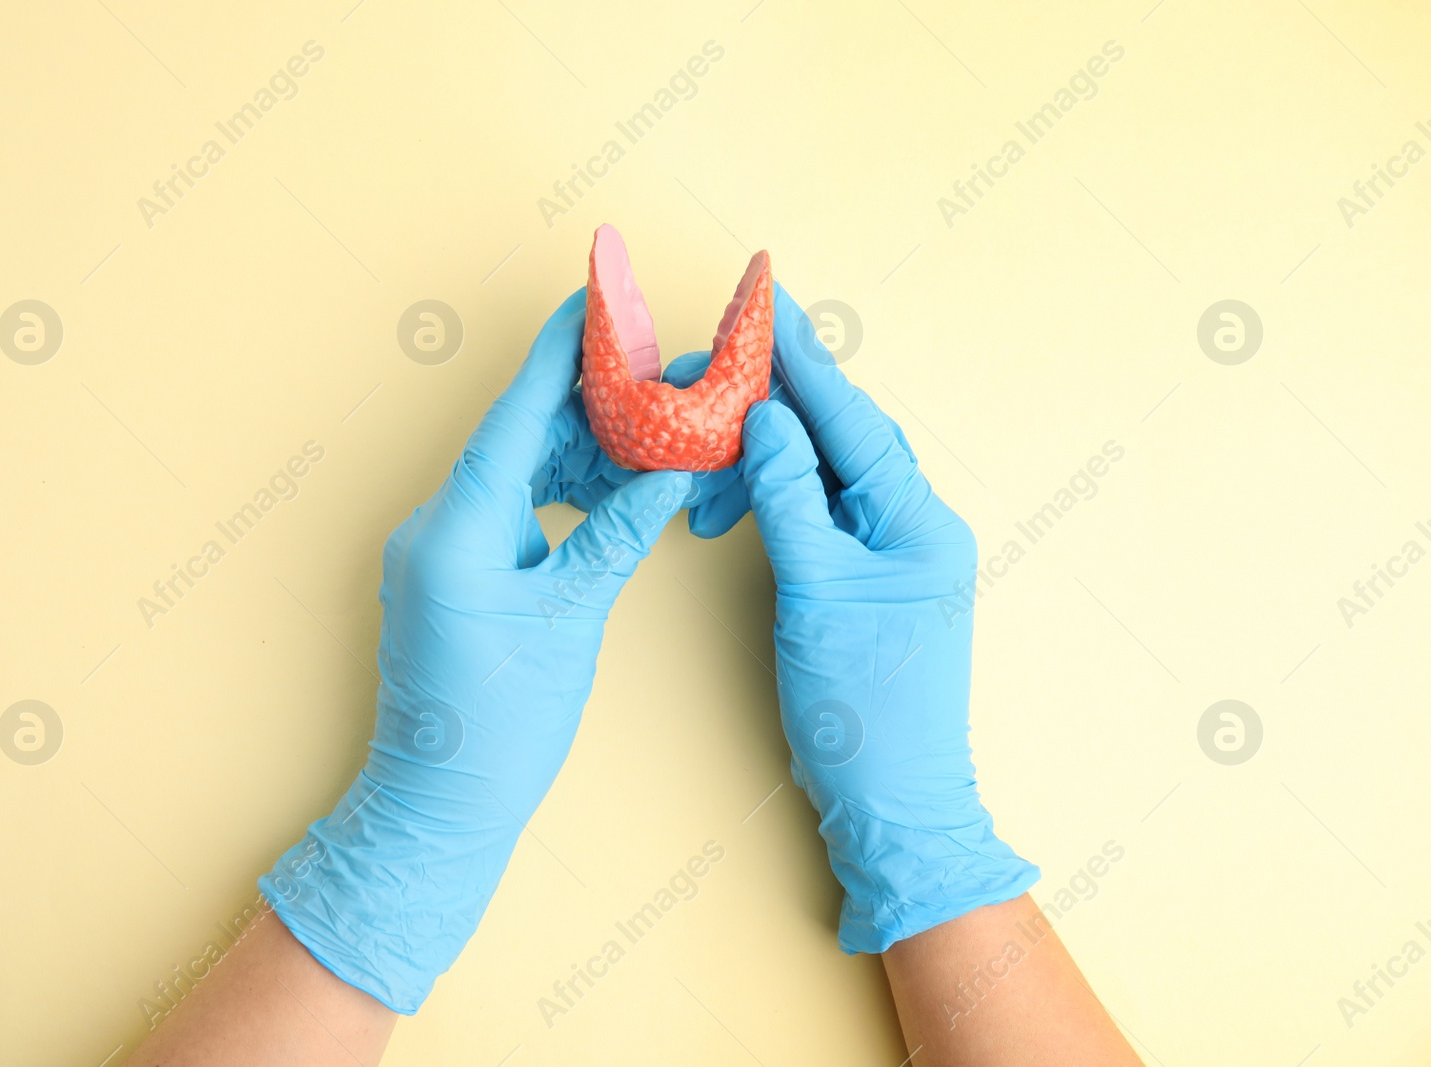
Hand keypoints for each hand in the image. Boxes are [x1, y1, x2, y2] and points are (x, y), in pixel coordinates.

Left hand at [259, 289, 694, 1012]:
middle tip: (648, 372)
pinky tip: (605, 482)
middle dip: (584, 402)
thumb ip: (616, 536)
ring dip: (575, 448)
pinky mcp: (450, 571)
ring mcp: (437, 548)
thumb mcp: (570, 622)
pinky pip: (506, 507)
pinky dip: (555, 491)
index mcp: (455, 530)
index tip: (593, 300)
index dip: (558, 355)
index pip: (515, 419)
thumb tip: (667, 473)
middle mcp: (434, 526)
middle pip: (516, 437)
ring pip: (513, 471)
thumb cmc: (499, 726)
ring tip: (644, 427)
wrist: (442, 803)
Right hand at [738, 283, 1037, 951]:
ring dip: (763, 452)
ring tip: (703, 450)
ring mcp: (891, 551)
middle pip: (840, 435)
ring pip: (823, 471)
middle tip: (709, 370)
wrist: (889, 799)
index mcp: (920, 521)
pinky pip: (816, 510)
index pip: (853, 419)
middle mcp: (914, 524)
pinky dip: (771, 495)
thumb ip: (791, 497)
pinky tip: (730, 495)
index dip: (806, 360)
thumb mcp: (817, 593)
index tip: (768, 302)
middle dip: (774, 399)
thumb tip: (769, 417)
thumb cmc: (863, 708)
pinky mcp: (863, 576)